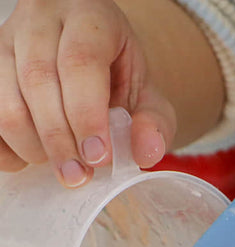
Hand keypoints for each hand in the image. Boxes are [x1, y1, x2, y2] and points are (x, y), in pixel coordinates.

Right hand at [0, 0, 174, 184]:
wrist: (93, 55)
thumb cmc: (119, 75)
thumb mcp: (148, 96)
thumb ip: (154, 124)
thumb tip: (145, 153)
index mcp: (89, 16)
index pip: (81, 61)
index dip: (86, 114)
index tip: (98, 157)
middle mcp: (41, 18)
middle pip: (37, 79)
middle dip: (58, 138)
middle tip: (79, 176)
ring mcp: (6, 38)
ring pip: (3, 95)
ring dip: (30, 143)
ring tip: (62, 166)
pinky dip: (4, 146)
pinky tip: (29, 160)